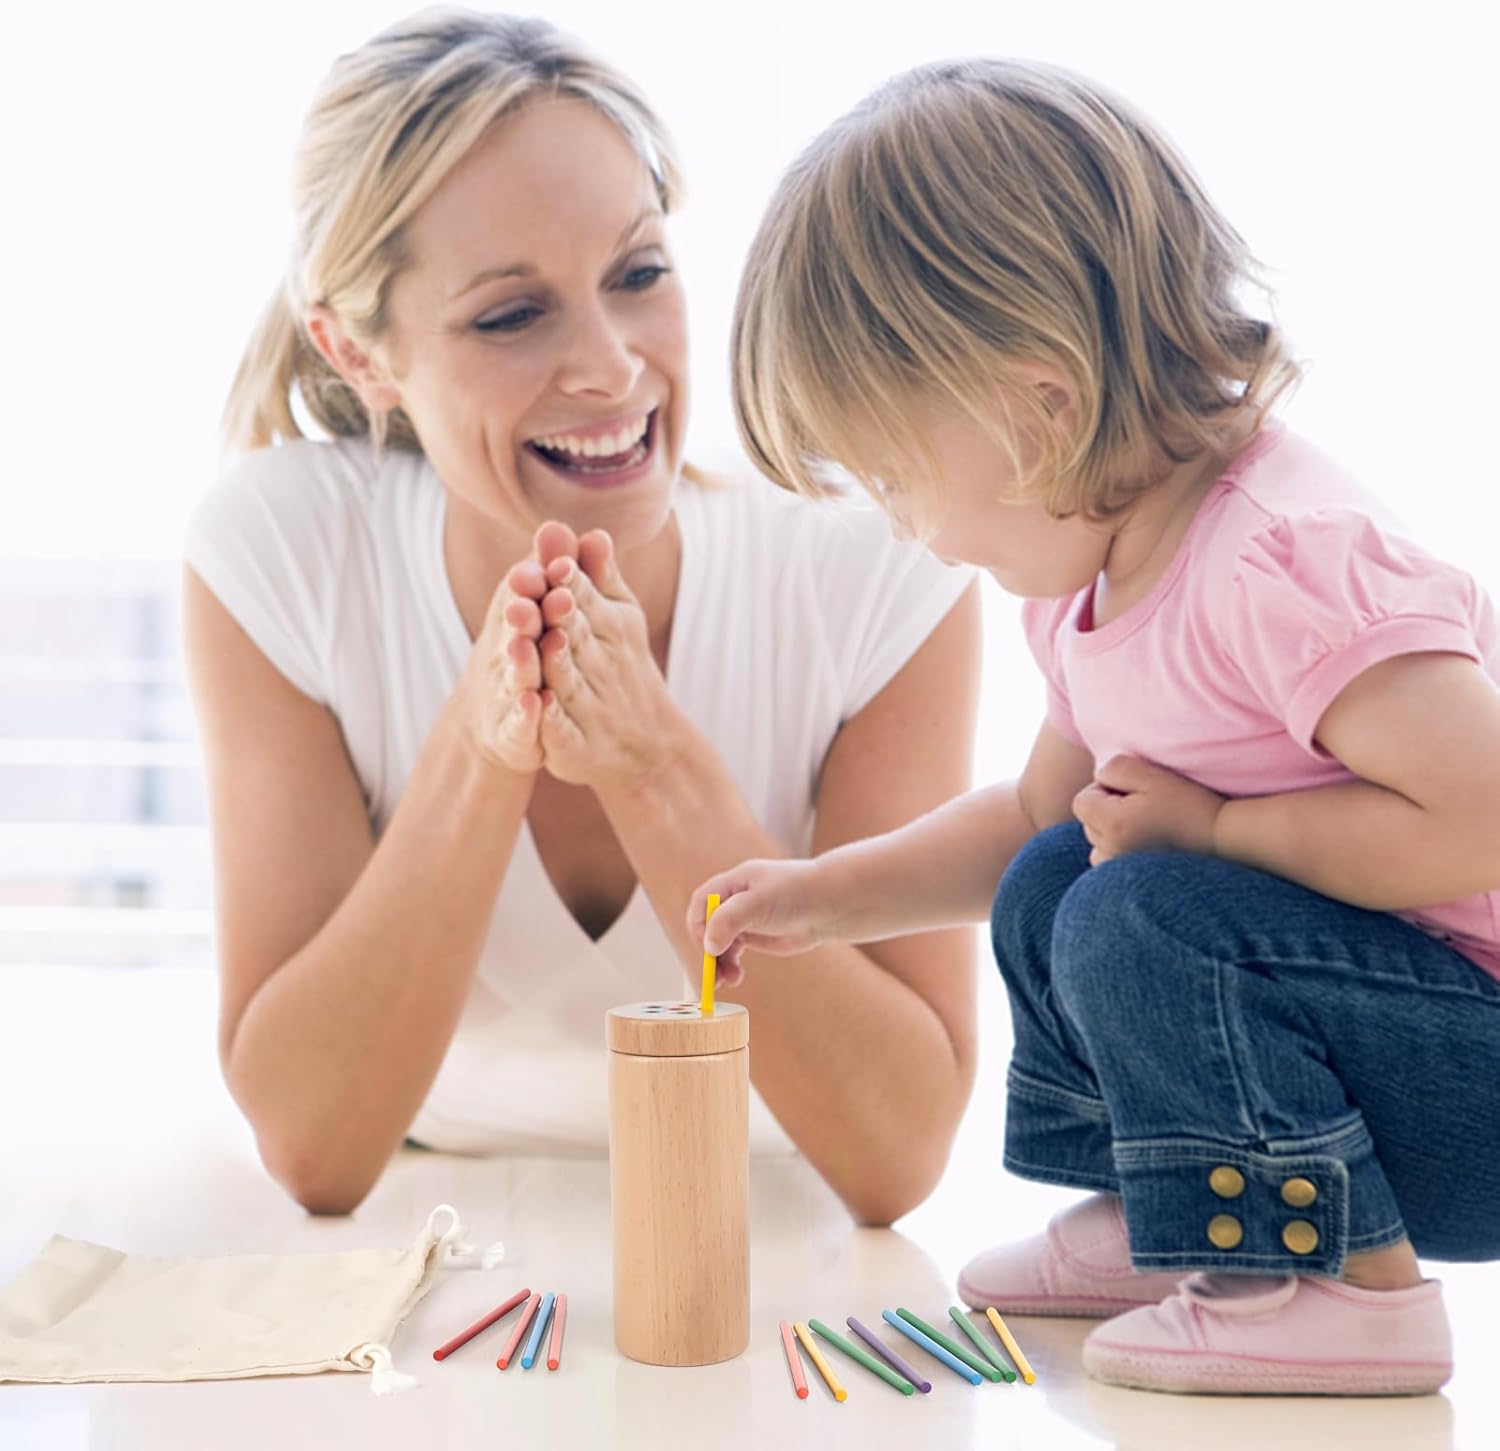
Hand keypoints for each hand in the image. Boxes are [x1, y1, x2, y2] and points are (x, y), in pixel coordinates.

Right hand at [454, 557, 547, 775]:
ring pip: (515, 675)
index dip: (536, 580)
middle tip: (529, 599)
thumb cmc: (525, 652)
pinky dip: (525, 714)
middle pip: (517, 631)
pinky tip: (535, 705)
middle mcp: (509, 651)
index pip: (528, 596)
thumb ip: (553, 572)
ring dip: (519, 660)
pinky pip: (519, 723)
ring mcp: (507, 692)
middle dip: (523, 614)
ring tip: (524, 645)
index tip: (551, 563)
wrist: (498, 721)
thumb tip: (560, 526)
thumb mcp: (540, 611)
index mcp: (522, 619)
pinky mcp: (511, 730)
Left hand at [530, 523, 687, 790]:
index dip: (571, 584)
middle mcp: (598, 666)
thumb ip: (599, 577)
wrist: (646, 745)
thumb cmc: (622, 667)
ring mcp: (587, 707)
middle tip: (543, 593)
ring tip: (544, 644)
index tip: (558, 563)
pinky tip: (539, 708)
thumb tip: (592, 531)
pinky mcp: (574, 746)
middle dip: (560, 616)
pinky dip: (553, 721)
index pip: (584, 600)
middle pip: (575, 637)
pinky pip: (562, 732)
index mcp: (606, 630)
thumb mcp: (619, 619)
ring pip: (568, 682)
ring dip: (556, 664)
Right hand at [687, 858, 833, 982]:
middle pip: (707, 927)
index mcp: (732, 884)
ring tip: (730, 981)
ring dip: (718, 963)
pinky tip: (737, 977)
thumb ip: (730, 920)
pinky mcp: (755, 935)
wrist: (830, 904)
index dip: (700, 927)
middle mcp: (734, 900)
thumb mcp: (758, 903)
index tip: (710, 949)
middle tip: (715, 977)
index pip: (701, 904)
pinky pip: (732, 952)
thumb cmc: (796, 893)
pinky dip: (730, 966)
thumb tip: (709, 946)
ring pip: (718, 943)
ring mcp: (744, 919)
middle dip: (709, 952)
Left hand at [1073, 755, 1225, 866]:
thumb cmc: (1186, 803)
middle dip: (1108, 810)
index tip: (1133, 791)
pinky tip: (1146, 845)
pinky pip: (1109, 862)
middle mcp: (1110, 850)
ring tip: (1146, 827)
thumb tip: (1098, 780)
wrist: (1221, 839)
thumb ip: (1114, 769)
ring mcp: (1119, 868)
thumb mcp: (1150, 774)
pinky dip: (1120, 851)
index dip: (1104, 790)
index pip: (1082, 802)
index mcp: (1111, 823)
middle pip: (1088, 823)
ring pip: (1097, 843)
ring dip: (1112, 832)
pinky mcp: (1132, 879)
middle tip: (1145, 807)